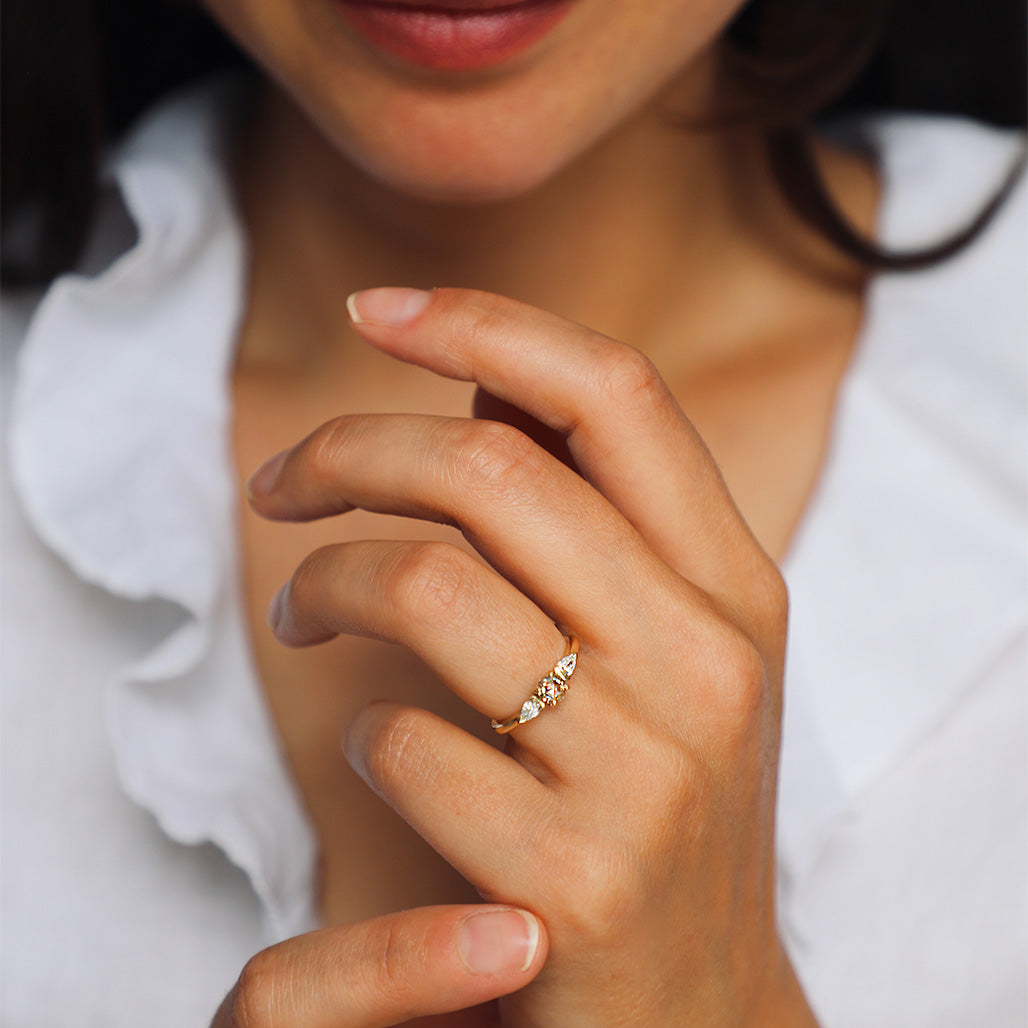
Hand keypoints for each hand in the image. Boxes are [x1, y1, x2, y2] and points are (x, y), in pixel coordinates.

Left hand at [247, 288, 817, 1025]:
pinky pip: (400, 743)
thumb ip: (596, 516)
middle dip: (352, 449)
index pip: (614, 393)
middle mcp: (708, 662)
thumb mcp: (674, 650)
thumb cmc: (666, 802)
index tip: (382, 311)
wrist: (700, 1010)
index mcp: (738, 587)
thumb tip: (487, 391)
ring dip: (325, 580)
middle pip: (492, 473)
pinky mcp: (569, 881)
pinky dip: (354, 729)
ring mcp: (647, 773)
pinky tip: (368, 745)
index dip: (488, 327)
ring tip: (298, 605)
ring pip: (426, 588)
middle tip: (282, 479)